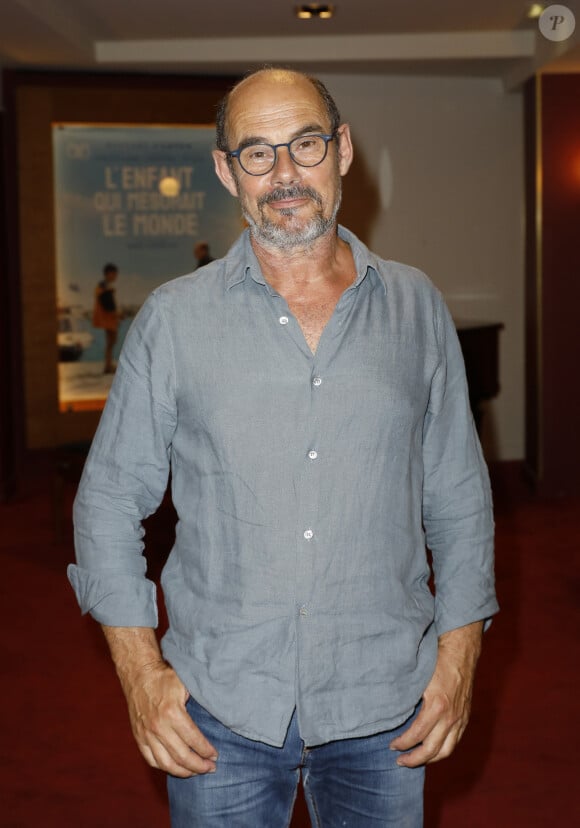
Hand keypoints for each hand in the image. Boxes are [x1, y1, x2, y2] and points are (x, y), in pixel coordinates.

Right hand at [123, 660, 218, 777]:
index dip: (206, 751)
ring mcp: (146, 734)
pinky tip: (175, 767)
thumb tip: (219, 710)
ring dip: (183, 772)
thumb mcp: (185, 683)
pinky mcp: (138, 737)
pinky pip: (151, 759)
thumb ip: (199, 699)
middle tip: (210, 768)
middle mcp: (158, 727)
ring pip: (166, 763)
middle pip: (182, 756)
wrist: (139, 674)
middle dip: (199, 766)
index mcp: (172, 713)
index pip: (194, 740)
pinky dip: (164, 767)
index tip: (215, 756)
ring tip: (195, 772)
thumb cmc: (165, 677)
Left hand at [389, 621, 482, 766]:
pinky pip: (455, 741)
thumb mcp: (418, 678)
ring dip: (430, 759)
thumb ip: (408, 697)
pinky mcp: (465, 717)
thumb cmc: (436, 660)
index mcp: (436, 706)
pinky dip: (443, 750)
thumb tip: (390, 711)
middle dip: (414, 759)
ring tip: (416, 760)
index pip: (417, 735)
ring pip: (446, 750)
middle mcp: (451, 716)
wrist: (460, 651)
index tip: (392, 746)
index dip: (403, 744)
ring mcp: (460, 718)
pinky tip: (432, 750)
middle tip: (400, 761)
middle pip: (432, 750)